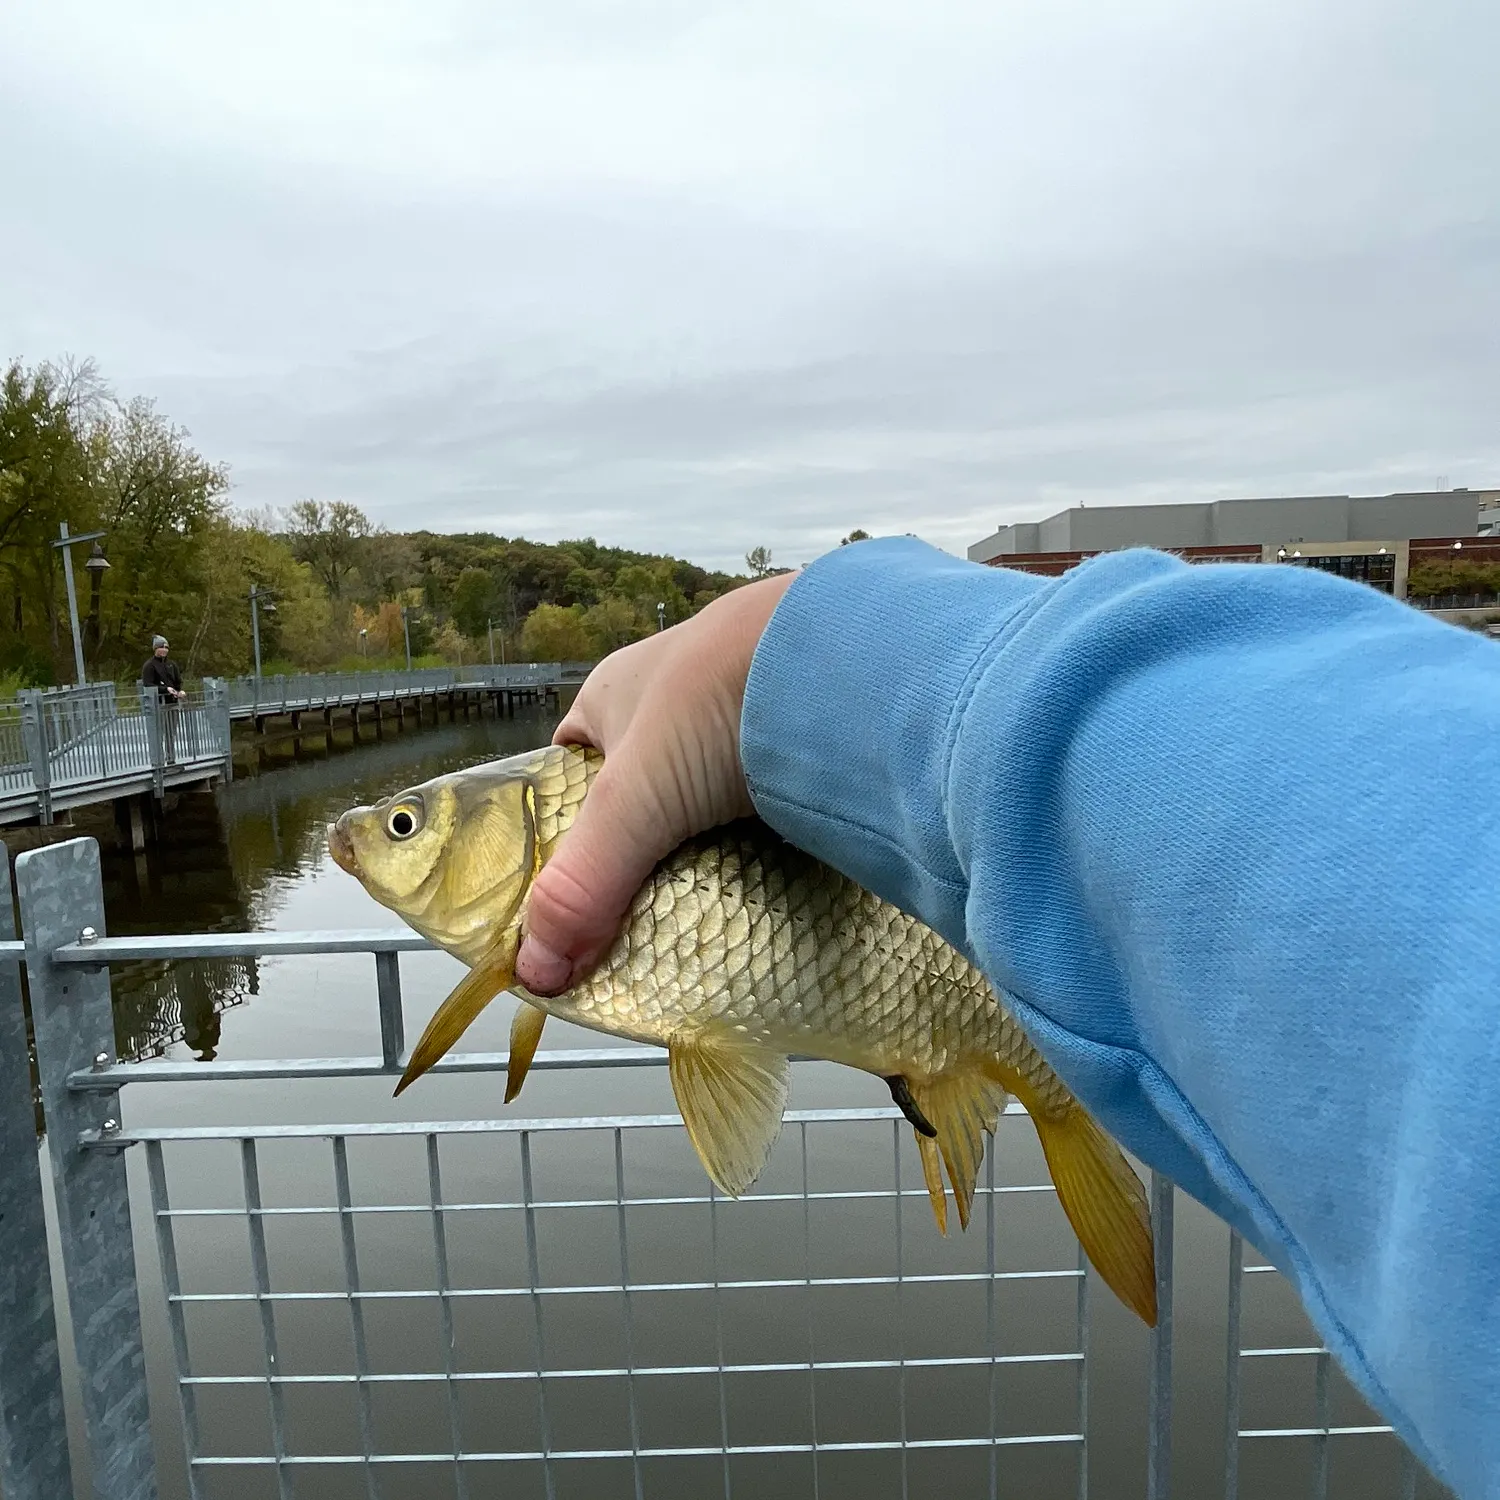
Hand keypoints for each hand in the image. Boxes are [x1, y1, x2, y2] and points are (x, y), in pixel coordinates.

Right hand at [515, 572, 797, 994]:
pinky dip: (766, 850)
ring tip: (709, 926)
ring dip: (709, 861)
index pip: (571, 774)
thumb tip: (536, 976)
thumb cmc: (717, 700)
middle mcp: (675, 703)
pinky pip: (770, 811)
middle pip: (642, 801)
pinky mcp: (800, 746)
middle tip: (640, 933)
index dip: (564, 833)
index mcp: (615, 695)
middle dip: (642, 861)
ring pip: (710, 810)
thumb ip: (585, 885)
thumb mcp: (634, 799)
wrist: (849, 654)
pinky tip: (770, 890)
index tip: (569, 901)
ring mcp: (743, 722)